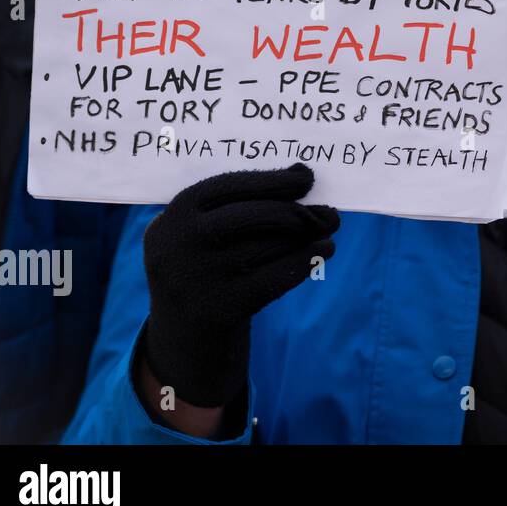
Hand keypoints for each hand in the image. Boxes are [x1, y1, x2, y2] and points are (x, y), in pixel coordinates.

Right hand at [142, 163, 338, 407]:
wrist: (182, 332)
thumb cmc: (206, 264)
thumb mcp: (201, 231)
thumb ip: (237, 203)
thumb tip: (300, 173)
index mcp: (176, 214)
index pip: (230, 186)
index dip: (273, 180)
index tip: (306, 176)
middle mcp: (182, 243)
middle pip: (254, 215)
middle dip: (297, 210)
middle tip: (330, 210)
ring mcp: (199, 277)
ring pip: (269, 246)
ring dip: (308, 234)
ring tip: (329, 227)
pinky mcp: (221, 308)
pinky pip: (276, 277)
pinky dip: (306, 260)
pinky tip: (324, 250)